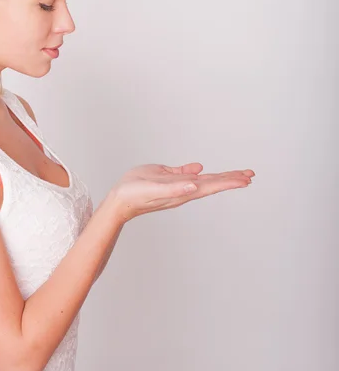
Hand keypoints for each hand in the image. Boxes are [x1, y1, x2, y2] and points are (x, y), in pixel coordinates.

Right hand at [107, 162, 254, 223]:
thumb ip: (174, 187)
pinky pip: (186, 175)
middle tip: (251, 175)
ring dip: (220, 177)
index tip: (246, 179)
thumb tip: (194, 185)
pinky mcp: (167, 180)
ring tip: (236, 175)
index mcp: (184, 191)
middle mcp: (184, 189)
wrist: (119, 200)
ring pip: (203, 180)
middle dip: (232, 179)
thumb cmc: (134, 195)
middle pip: (213, 183)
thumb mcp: (154, 189)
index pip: (212, 185)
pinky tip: (201, 169)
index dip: (229, 181)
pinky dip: (198, 173)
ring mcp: (176, 186)